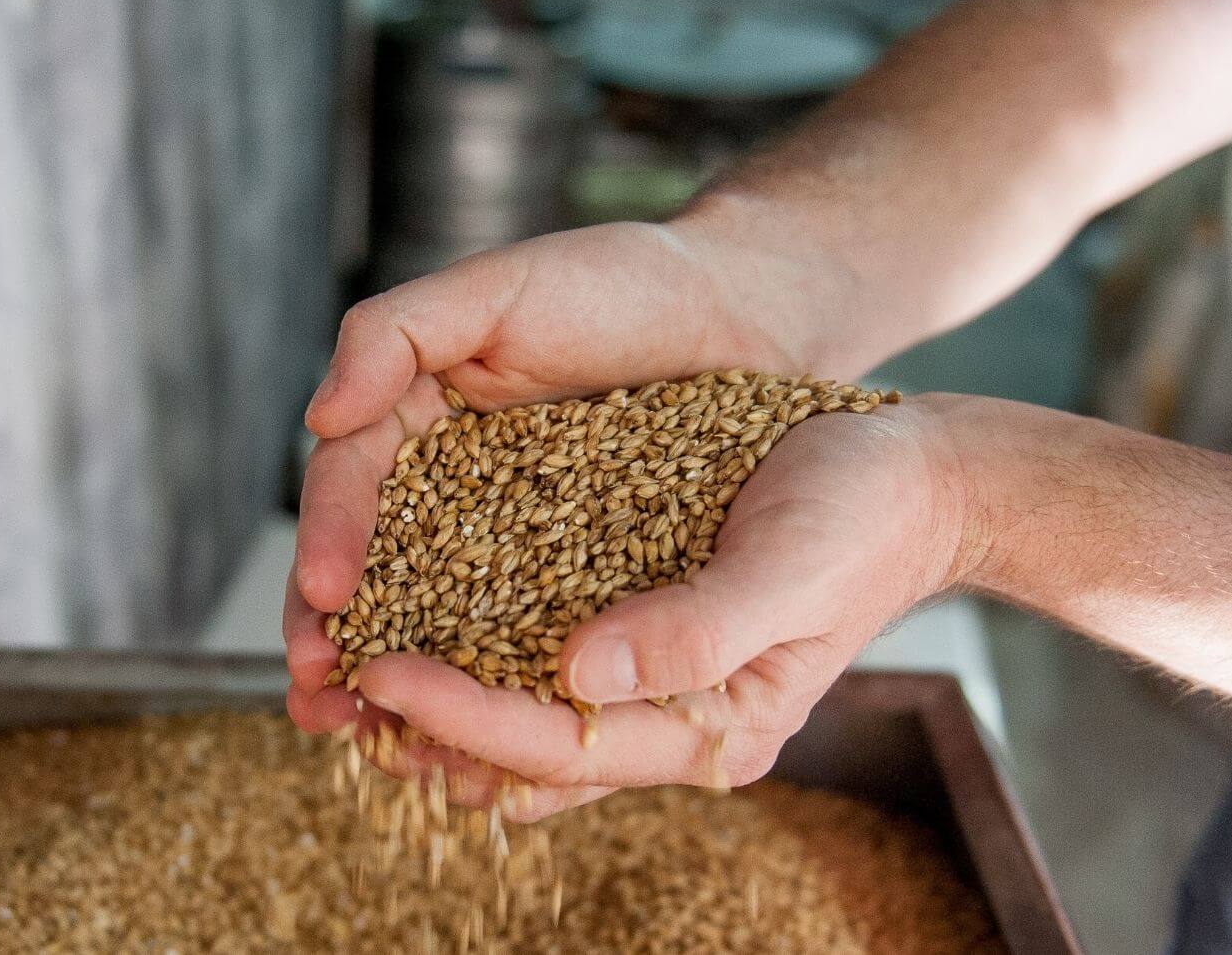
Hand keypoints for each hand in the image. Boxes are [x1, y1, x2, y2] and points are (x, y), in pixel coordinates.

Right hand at [284, 220, 857, 739]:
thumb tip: (319, 416)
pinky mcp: (571, 580)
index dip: (328, 540)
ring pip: (434, 618)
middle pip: (372, 570)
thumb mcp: (502, 287)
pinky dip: (483, 687)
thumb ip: (398, 333)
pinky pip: (516, 639)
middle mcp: (447, 485)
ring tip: (364, 737)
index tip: (327, 595)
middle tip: (317, 697)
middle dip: (335, 637)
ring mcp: (506, 538)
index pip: (348, 485)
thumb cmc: (622, 282)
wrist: (749, 312)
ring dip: (393, 682)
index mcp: (411, 415)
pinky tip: (464, 740)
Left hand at [291, 353, 982, 815]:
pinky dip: (463, 654)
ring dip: (424, 704)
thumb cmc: (861, 514)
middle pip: (519, 755)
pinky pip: (530, 668)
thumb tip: (582, 673)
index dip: (463, 714)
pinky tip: (400, 623)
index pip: (561, 744)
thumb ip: (697, 629)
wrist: (910, 477)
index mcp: (714, 731)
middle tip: (321, 694)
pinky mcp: (631, 638)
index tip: (381, 672)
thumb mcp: (792, 563)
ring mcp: (649, 686)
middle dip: (418, 729)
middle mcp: (671, 725)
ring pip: (514, 720)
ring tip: (333, 674)